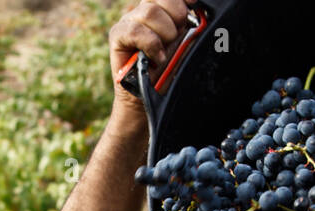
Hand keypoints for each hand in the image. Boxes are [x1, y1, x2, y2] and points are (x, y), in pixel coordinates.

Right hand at [108, 0, 195, 118]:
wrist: (147, 98)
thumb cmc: (165, 72)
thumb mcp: (182, 46)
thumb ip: (187, 28)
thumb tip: (196, 13)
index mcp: (160, 11)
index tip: (194, 4)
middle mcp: (142, 12)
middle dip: (175, 15)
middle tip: (176, 37)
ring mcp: (128, 22)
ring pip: (149, 11)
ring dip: (164, 33)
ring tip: (164, 51)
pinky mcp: (118, 35)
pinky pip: (134, 31)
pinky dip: (150, 44)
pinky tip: (156, 57)